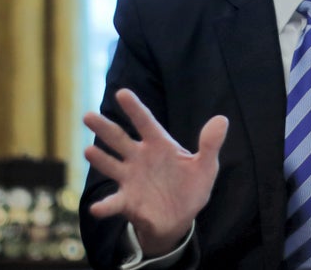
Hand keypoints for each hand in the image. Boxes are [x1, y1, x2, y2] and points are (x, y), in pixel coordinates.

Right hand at [83, 88, 228, 255]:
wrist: (180, 218)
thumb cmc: (192, 186)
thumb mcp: (206, 166)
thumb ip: (211, 144)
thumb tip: (222, 119)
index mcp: (160, 144)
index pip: (146, 122)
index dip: (134, 108)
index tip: (122, 93)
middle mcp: (140, 157)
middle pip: (120, 139)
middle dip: (104, 127)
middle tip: (88, 116)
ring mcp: (130, 178)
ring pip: (110, 164)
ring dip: (99, 158)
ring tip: (88, 150)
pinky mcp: (127, 201)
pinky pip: (114, 202)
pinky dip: (105, 205)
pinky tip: (97, 208)